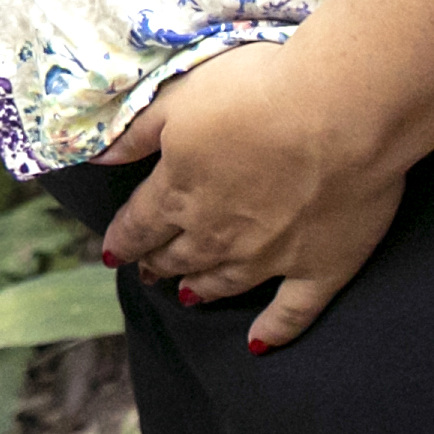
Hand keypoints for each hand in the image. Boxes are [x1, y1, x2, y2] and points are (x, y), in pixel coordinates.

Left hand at [94, 39, 406, 350]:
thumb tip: (95, 158)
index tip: (112, 253)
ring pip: (223, 283)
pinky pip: (290, 314)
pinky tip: (257, 343)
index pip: (139, 224)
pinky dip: (272, 332)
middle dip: (158, 263)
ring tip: (187, 294)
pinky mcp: (319, 270)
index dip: (123, 239)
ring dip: (200, 289)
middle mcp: (215, 235)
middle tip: (150, 270)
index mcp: (177, 191)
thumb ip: (136, 133)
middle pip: (178, 255)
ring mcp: (267, 259)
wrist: (338, 112)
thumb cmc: (256, 90)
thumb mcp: (179, 97)